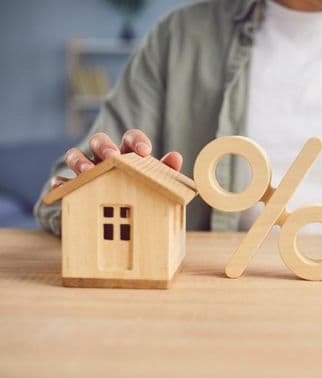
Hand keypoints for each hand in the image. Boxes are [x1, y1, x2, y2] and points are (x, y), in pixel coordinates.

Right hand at [50, 129, 182, 188]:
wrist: (116, 220)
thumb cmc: (137, 194)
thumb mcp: (153, 184)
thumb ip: (164, 172)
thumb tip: (175, 157)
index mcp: (127, 154)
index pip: (130, 138)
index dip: (136, 141)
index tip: (144, 151)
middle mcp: (104, 158)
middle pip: (99, 141)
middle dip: (104, 145)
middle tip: (111, 155)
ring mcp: (85, 171)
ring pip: (75, 155)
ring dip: (79, 161)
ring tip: (86, 170)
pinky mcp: (70, 188)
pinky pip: (61, 182)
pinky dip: (61, 183)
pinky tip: (63, 187)